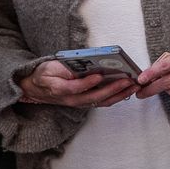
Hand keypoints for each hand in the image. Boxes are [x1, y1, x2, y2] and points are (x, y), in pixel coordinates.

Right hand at [17, 60, 135, 107]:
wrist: (36, 88)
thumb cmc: (44, 75)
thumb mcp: (49, 68)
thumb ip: (63, 69)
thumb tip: (80, 66)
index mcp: (60, 89)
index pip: (75, 88)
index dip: (87, 83)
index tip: (99, 75)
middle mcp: (72, 99)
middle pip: (94, 97)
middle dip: (113, 89)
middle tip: (127, 80)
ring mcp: (80, 102)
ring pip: (102, 101)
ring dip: (119, 94)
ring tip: (134, 85)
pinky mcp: (86, 102)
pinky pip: (103, 101)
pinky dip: (117, 96)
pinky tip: (127, 89)